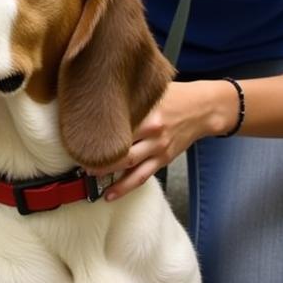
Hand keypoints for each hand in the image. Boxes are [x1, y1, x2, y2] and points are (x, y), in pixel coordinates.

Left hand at [83, 80, 230, 199]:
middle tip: (78, 157)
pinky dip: (125, 187)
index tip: (78, 134)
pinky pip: (142, 177)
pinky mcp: (163, 160)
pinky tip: (110, 194)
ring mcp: (158, 148)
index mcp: (148, 111)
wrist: (203, 109)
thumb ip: (130, 93)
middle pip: (121, 147)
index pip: (117, 123)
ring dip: (108, 173)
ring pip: (130, 166)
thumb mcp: (152, 88)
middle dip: (98, 155)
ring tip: (89, 177)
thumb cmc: (174, 95)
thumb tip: (100, 90)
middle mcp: (153, 131)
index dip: (97, 130)